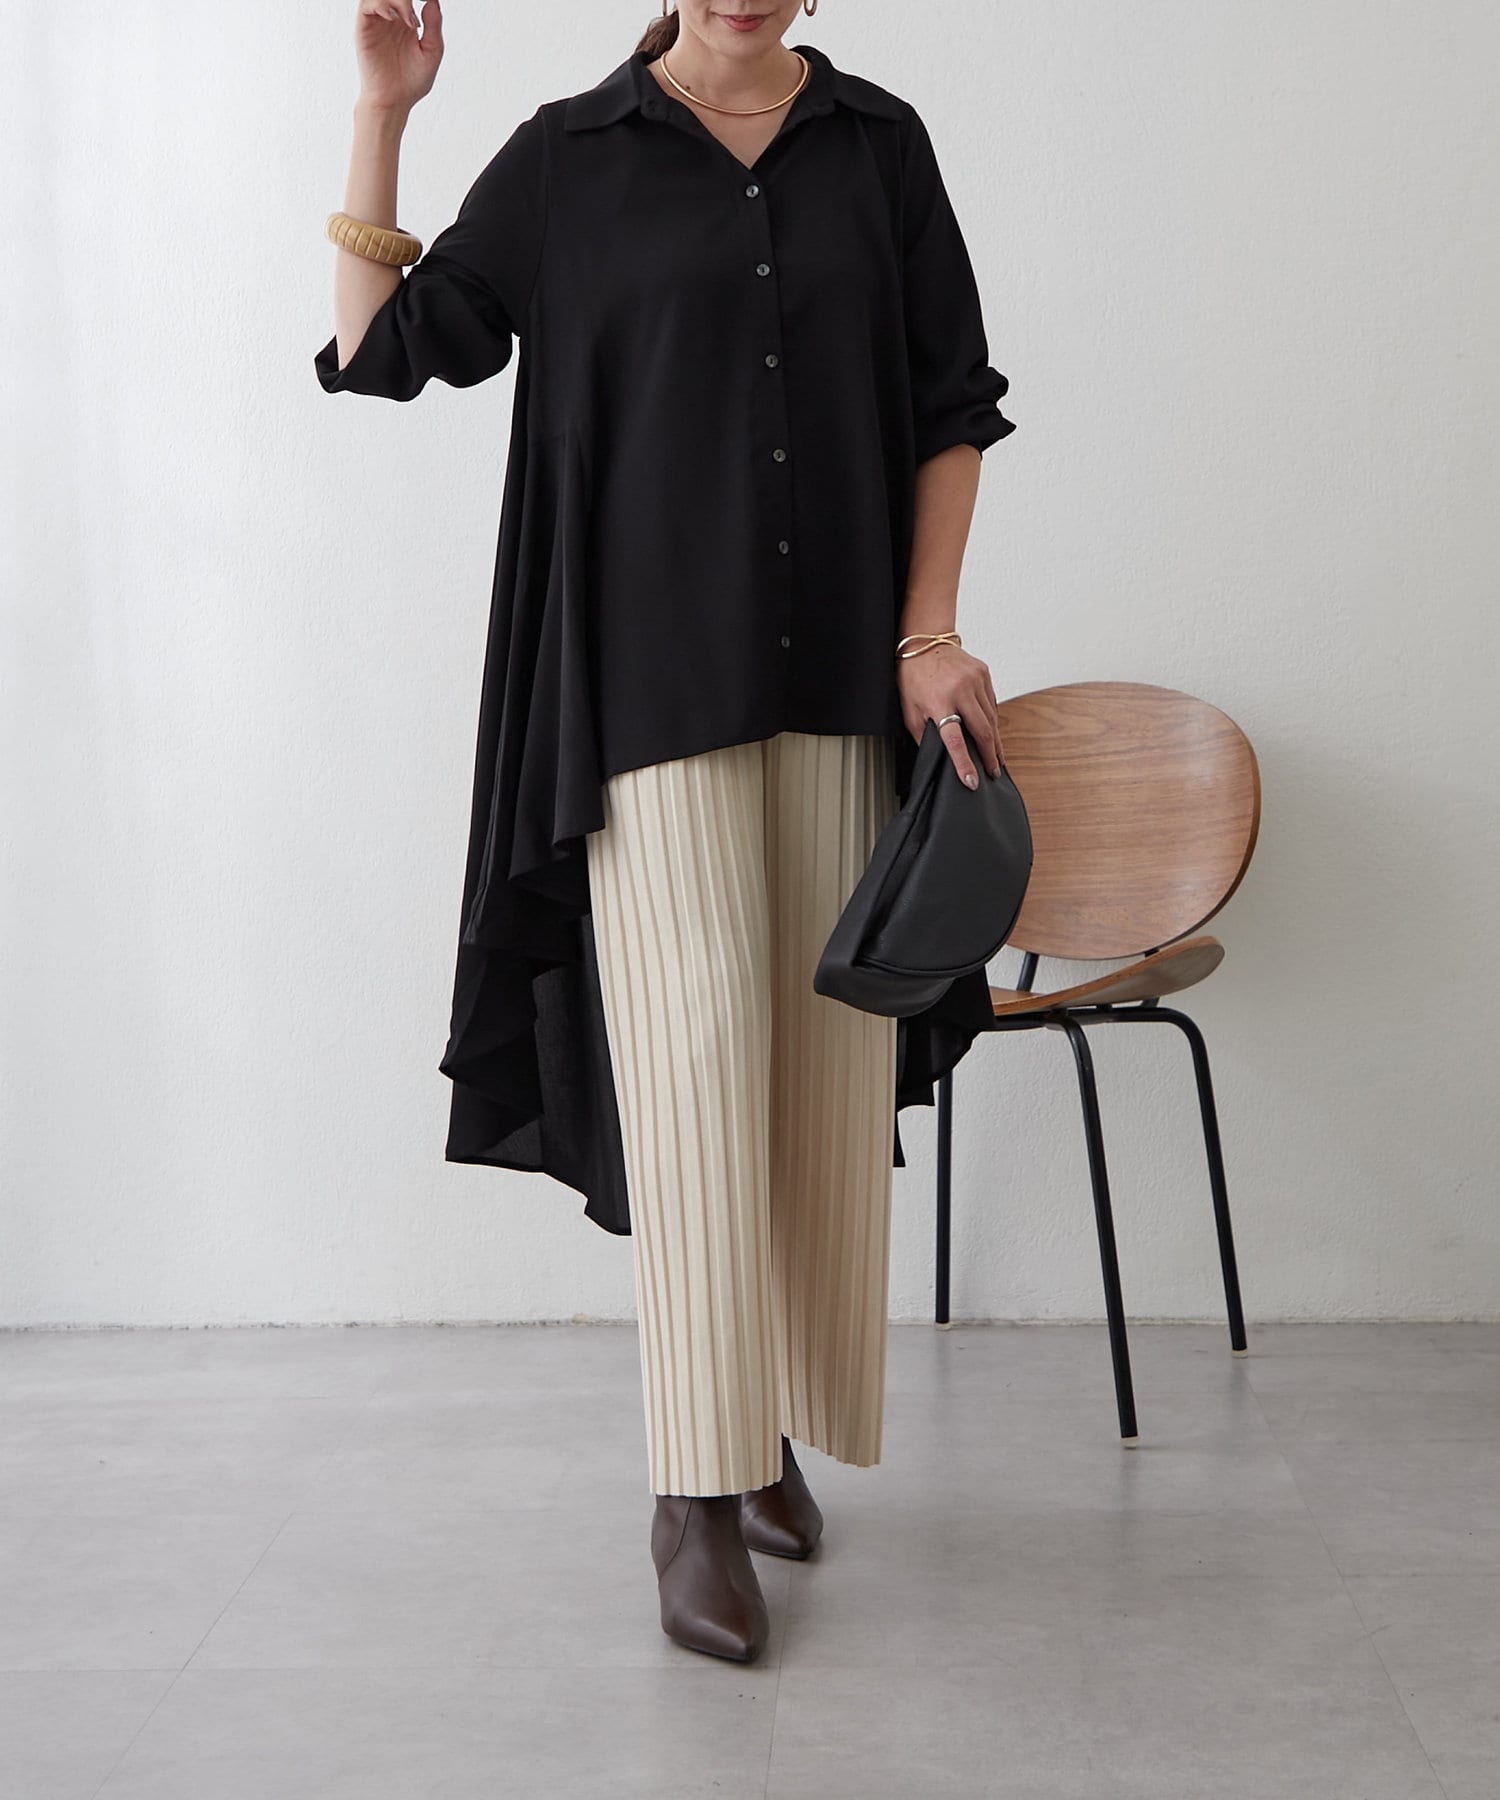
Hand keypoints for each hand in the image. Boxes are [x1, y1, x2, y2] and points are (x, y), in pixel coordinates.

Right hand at [354, 0, 443, 116]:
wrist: (394, 101)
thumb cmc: (412, 82)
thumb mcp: (432, 52)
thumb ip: (434, 25)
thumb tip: (433, 0)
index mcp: (407, 20)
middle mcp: (391, 17)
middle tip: (420, 2)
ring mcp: (377, 21)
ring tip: (409, 20)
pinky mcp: (364, 28)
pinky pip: (366, 4)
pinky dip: (381, 4)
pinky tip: (392, 17)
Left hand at [896, 641, 1002, 788]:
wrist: (924, 644)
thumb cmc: (913, 678)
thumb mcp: (910, 710)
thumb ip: (924, 734)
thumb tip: (939, 757)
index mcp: (938, 701)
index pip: (954, 740)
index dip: (964, 763)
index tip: (972, 781)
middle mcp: (960, 690)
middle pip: (982, 730)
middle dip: (989, 755)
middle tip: (993, 773)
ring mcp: (975, 680)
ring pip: (991, 718)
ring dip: (994, 740)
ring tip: (995, 757)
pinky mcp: (984, 673)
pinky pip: (992, 703)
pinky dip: (992, 720)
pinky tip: (991, 732)